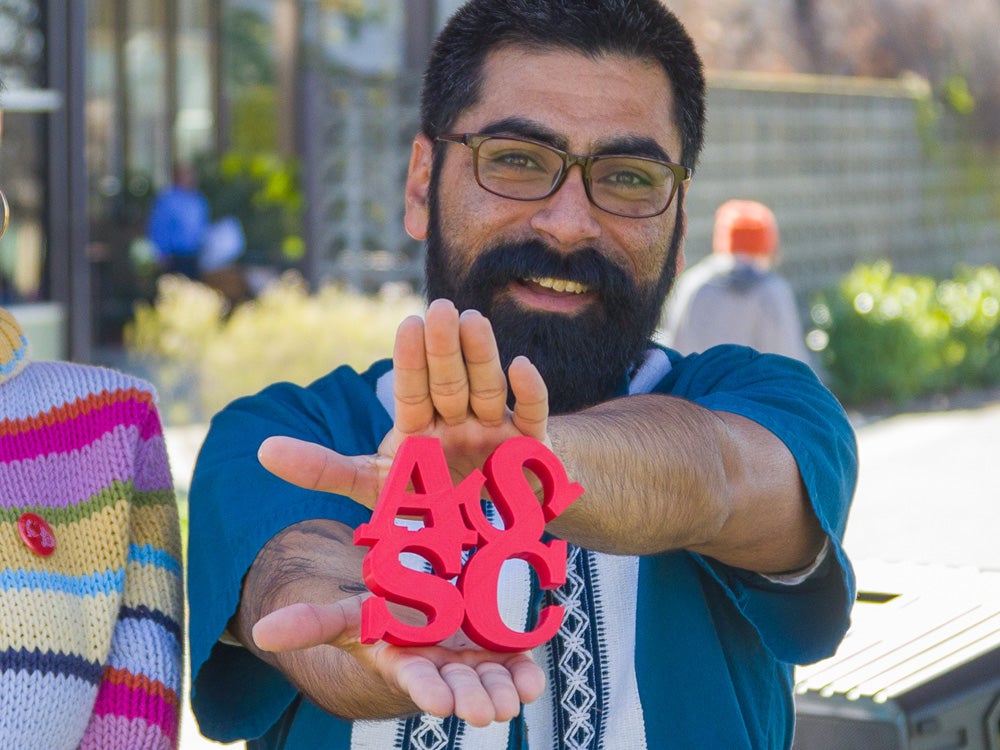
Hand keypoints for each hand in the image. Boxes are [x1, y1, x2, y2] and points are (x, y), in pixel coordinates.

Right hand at [252, 594, 545, 725]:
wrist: (402, 608)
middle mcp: (435, 665)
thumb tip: (261, 633)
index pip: (413, 677)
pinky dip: (522, 670)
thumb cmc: (369, 617)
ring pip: (486, 677)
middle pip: (455, 683)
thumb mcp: (342, 616)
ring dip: (501, 689)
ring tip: (516, 698)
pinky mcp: (490, 647)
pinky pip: (509, 662)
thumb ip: (308, 623)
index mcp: (400, 659)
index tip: (439, 704)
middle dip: (471, 697)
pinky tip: (532, 678)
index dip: (425, 689)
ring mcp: (464, 658)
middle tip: (490, 711)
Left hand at [258, 298, 549, 508]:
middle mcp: (456, 419)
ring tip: (473, 319)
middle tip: (441, 307)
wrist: (487, 526)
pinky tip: (521, 366)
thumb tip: (261, 449)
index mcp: (418, 425)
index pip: (411, 389)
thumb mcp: (372, 484)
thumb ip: (322, 468)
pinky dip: (530, 393)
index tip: (409, 322)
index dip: (411, 359)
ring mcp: (494, 430)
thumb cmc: (427, 498)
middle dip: (444, 348)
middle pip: (448, 382)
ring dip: (481, 356)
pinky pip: (533, 416)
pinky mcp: (530, 447)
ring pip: (487, 389)